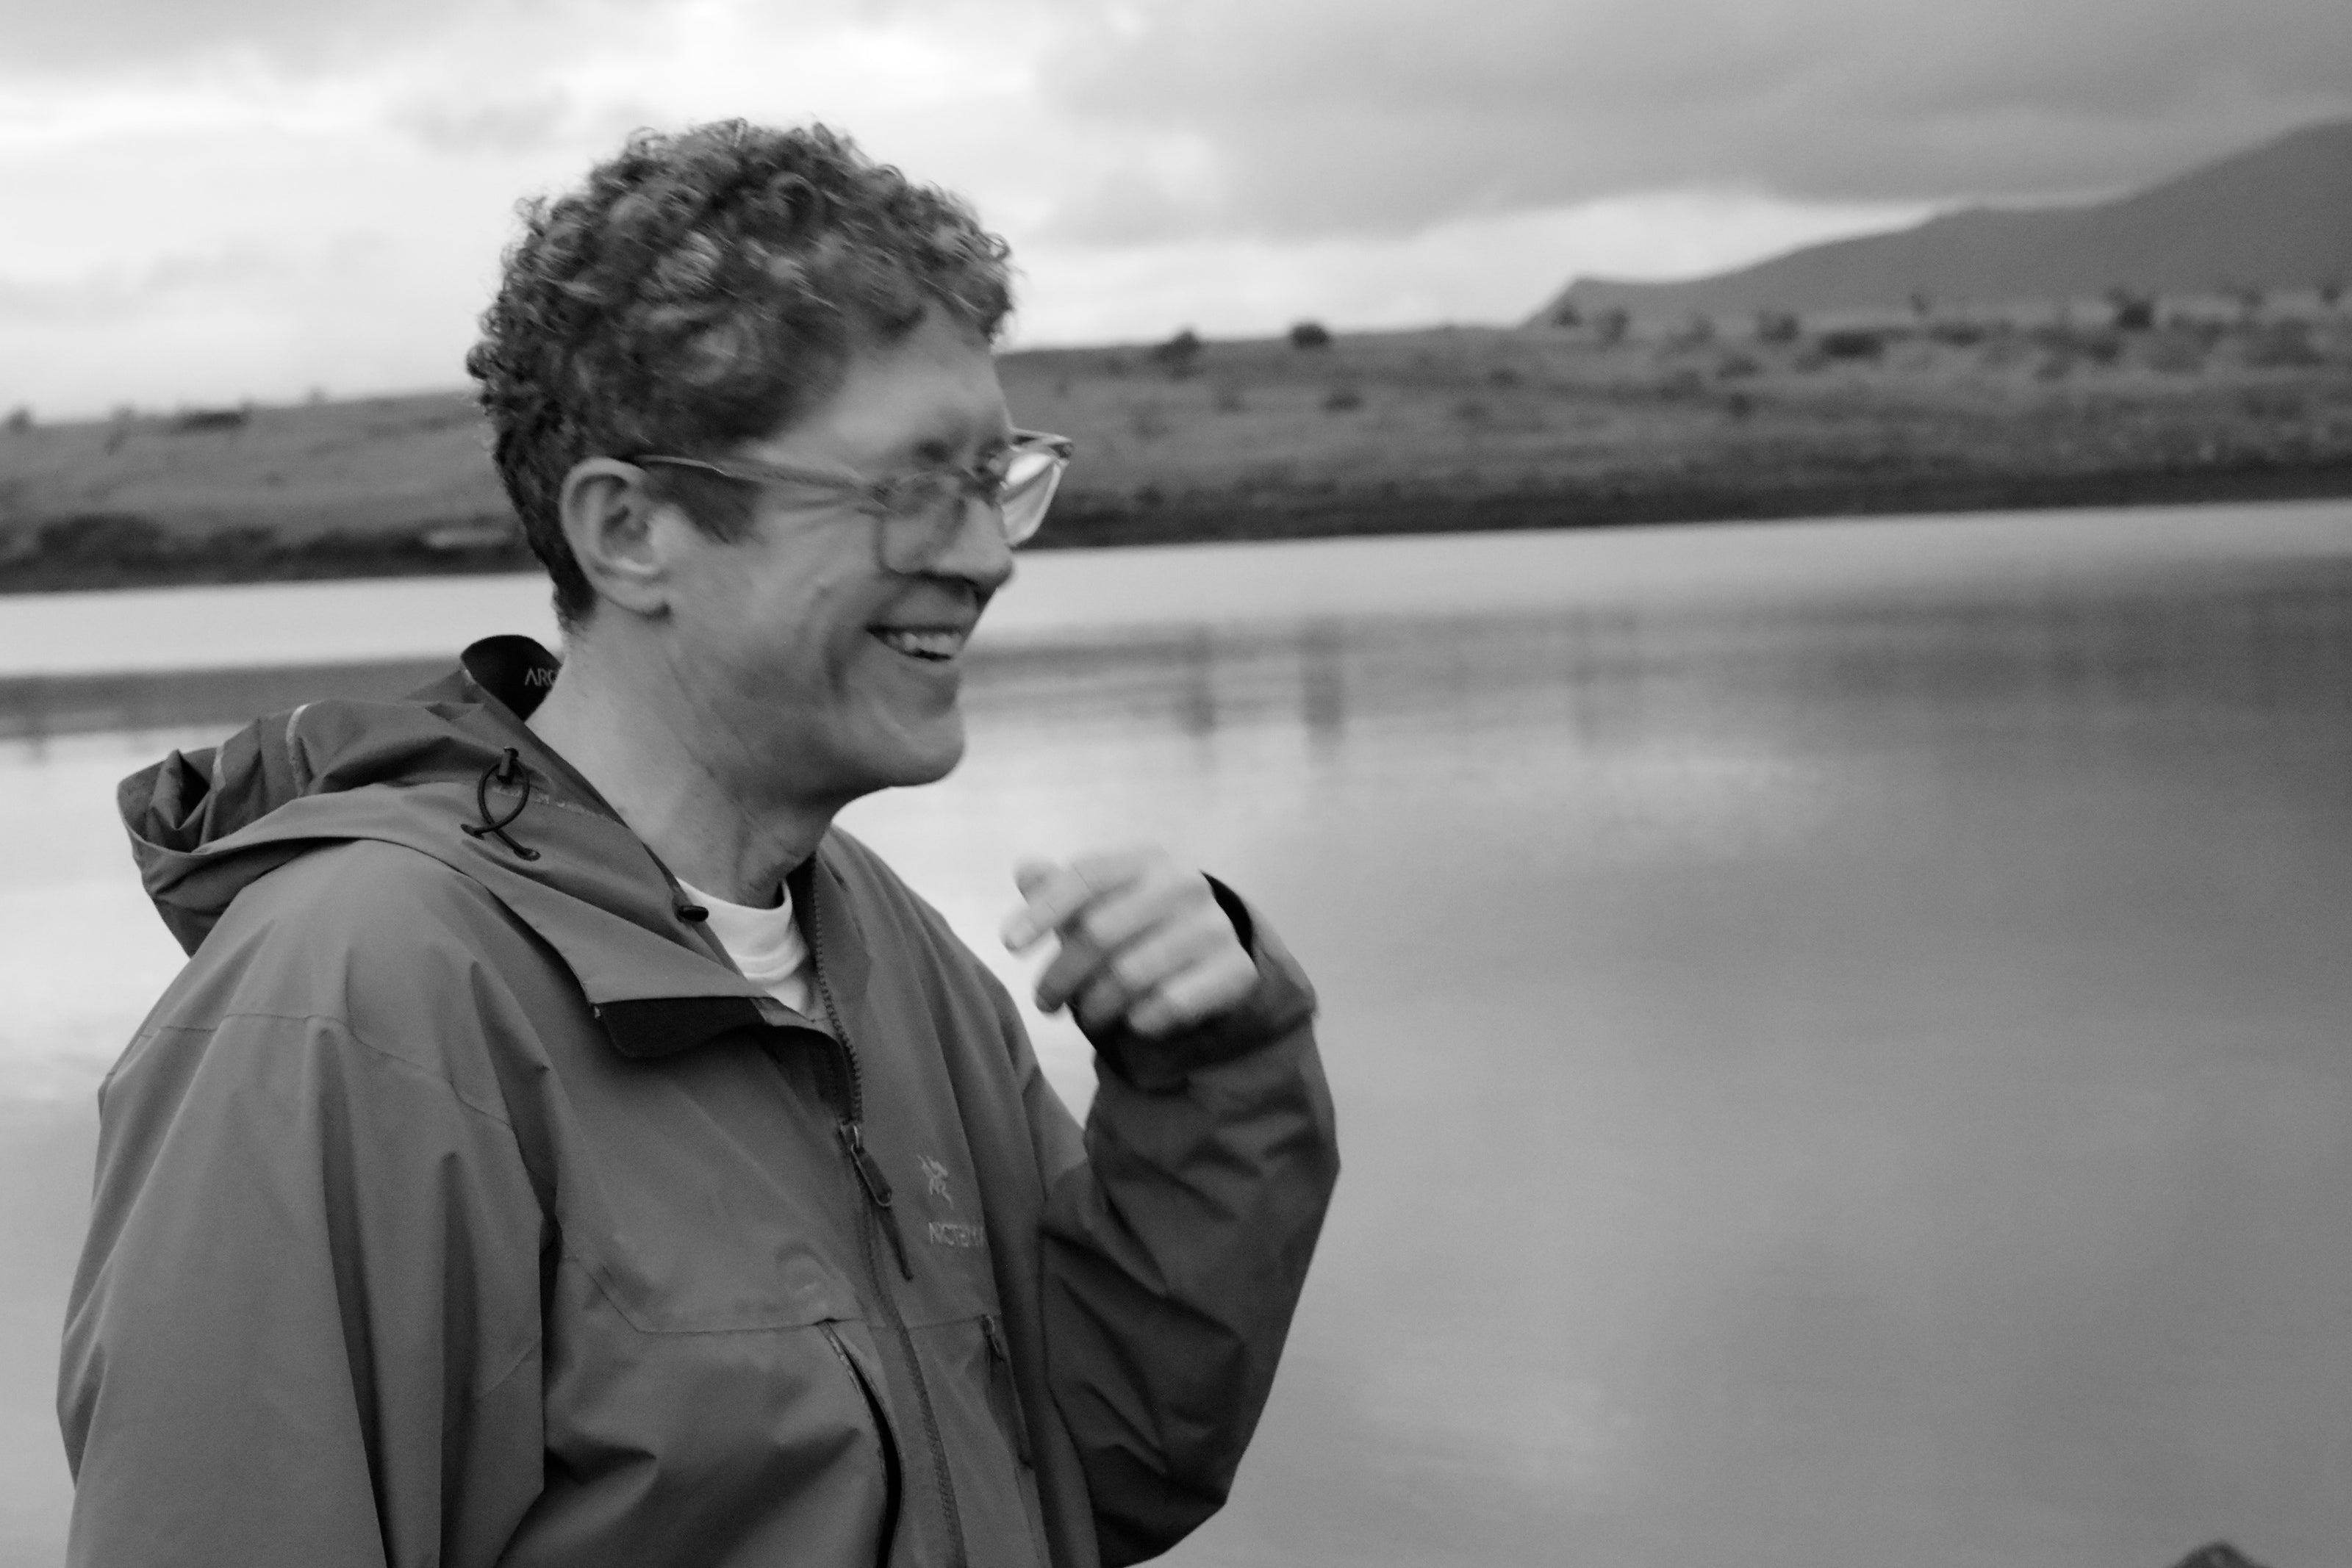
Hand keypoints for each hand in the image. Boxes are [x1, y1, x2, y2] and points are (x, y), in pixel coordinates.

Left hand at [1000, 848, 1258, 1037]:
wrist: (1220, 958)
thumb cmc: (1143, 930)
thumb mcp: (1103, 906)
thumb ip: (1063, 890)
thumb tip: (1025, 869)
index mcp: (1146, 861)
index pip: (1086, 877)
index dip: (1043, 909)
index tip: (1009, 944)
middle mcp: (1184, 884)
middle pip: (1099, 931)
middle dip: (1061, 974)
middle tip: (1046, 1003)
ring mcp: (1214, 925)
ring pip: (1130, 972)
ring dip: (1096, 1005)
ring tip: (1087, 1017)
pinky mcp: (1236, 969)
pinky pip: (1172, 1002)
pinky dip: (1142, 1019)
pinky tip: (1133, 1023)